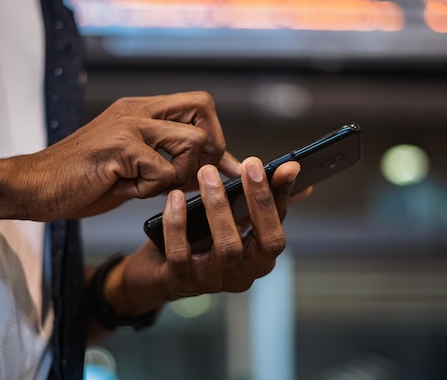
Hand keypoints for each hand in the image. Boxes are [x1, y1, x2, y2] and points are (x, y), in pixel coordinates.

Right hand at [15, 91, 238, 219]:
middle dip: (210, 145)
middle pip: (203, 106)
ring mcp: (129, 125)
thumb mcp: (132, 165)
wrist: (34, 186)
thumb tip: (209, 171)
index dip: (214, 134)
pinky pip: (164, 172)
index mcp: (140, 110)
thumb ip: (168, 162)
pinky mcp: (121, 147)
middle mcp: (137, 110)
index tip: (216, 166)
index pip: (197, 104)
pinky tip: (126, 189)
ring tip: (149, 185)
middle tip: (189, 173)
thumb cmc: (81, 179)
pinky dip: (152, 190)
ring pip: (192, 142)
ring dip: (181, 173)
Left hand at [102, 157, 311, 316]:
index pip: (280, 224)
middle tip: (251, 164)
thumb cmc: (197, 241)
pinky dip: (178, 223)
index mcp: (259, 258)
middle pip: (266, 241)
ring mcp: (213, 281)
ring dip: (218, 206)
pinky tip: (175, 197)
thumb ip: (257, 200)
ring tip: (207, 173)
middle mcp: (243, 273)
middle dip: (261, 201)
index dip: (284, 196)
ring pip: (227, 247)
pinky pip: (181, 254)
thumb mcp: (229, 219)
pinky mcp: (181, 281)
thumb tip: (291, 170)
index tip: (287, 167)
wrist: (154, 272)